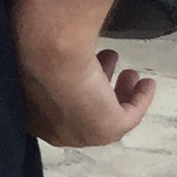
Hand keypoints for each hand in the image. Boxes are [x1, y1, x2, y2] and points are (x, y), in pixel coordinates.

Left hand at [20, 30, 155, 147]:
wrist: (47, 57)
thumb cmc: (36, 47)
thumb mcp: (33, 50)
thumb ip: (41, 55)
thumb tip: (48, 44)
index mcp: (29, 111)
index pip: (55, 103)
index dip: (74, 82)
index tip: (87, 60)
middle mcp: (54, 127)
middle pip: (82, 109)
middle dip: (97, 85)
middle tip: (110, 61)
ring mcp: (81, 132)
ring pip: (104, 113)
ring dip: (118, 91)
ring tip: (129, 71)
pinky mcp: (107, 130)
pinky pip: (129, 116)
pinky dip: (140, 100)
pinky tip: (147, 84)